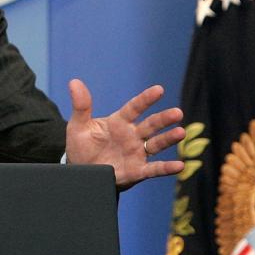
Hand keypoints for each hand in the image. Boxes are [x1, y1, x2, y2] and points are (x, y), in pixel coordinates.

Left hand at [65, 78, 184, 190]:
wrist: (81, 172)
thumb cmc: (81, 147)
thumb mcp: (78, 126)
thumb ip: (81, 106)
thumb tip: (74, 82)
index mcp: (119, 122)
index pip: (134, 108)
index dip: (146, 99)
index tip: (159, 90)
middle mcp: (131, 136)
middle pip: (151, 125)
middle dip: (164, 119)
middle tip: (177, 113)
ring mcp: (136, 153)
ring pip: (156, 144)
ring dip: (169, 139)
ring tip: (180, 132)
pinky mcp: (136, 171)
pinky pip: (153, 169)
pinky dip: (166, 168)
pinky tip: (180, 165)